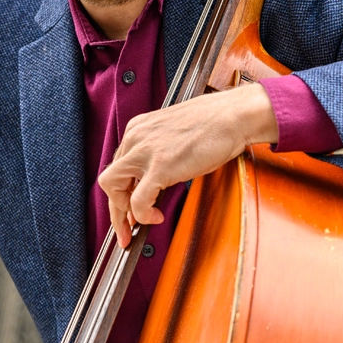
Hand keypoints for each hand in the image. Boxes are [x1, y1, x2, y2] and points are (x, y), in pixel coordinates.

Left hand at [99, 82, 278, 247]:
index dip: (121, 191)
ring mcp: (145, 151)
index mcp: (138, 128)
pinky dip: (143, 214)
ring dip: (122, 212)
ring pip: (113, 188)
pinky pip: (138, 201)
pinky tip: (156, 216)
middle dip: (116, 208)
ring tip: (139, 223)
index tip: (127, 208)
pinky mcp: (160, 167)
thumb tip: (155, 179)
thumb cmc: (213, 123)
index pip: (118, 165)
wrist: (232, 116)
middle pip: (110, 178)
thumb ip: (158, 151)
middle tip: (125, 227)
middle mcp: (136, 137)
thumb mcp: (174, 133)